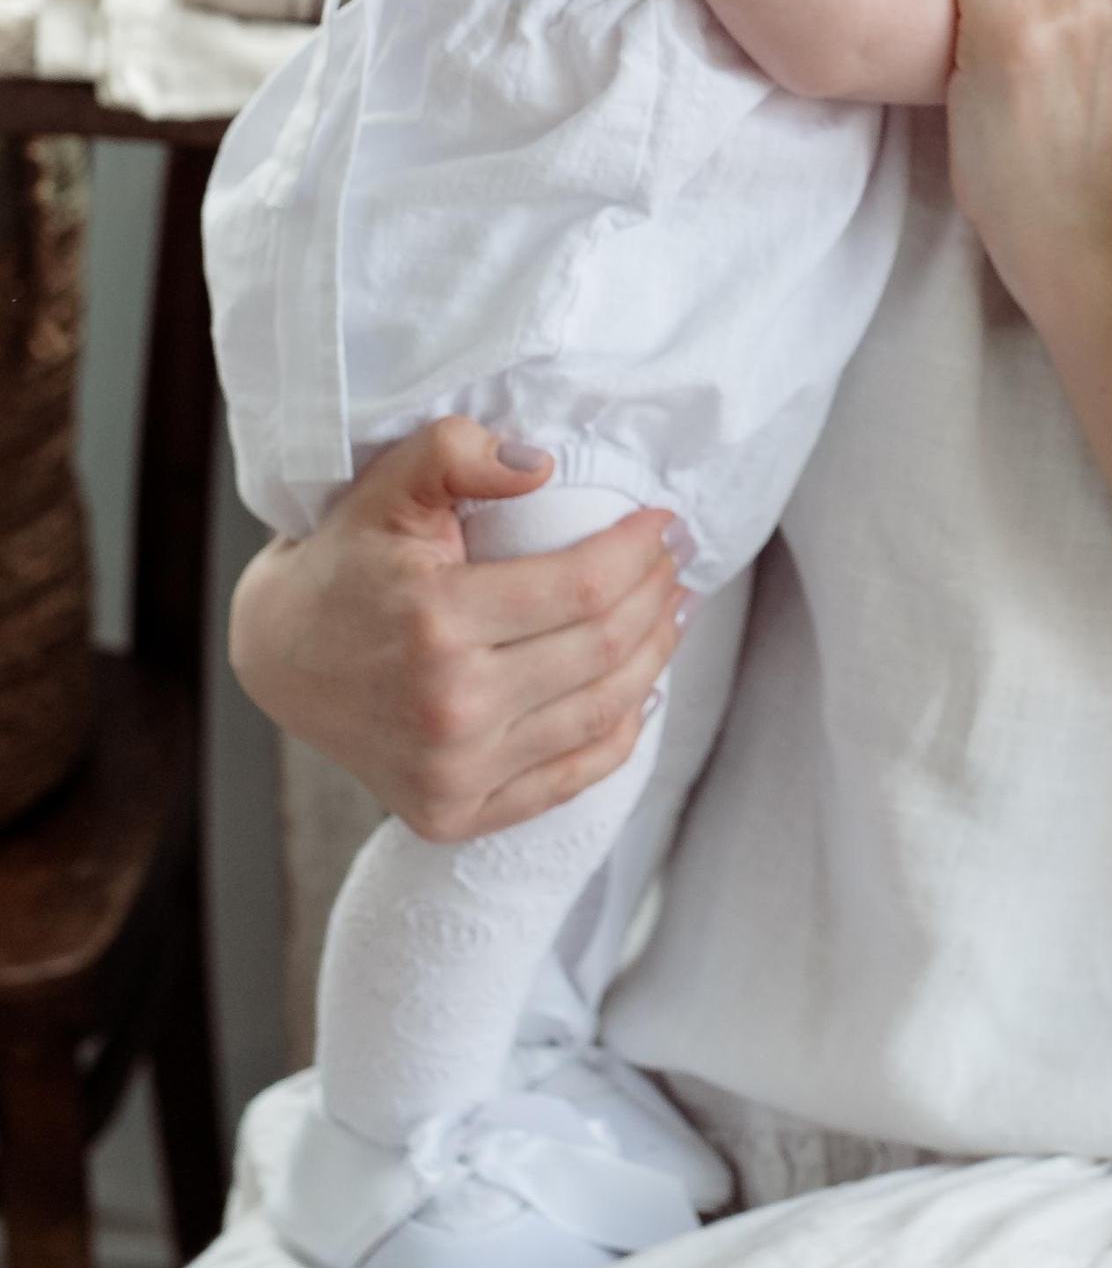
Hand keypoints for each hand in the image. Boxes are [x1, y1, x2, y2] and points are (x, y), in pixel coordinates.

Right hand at [228, 422, 682, 840]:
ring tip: (672, 612)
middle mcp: (449, 709)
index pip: (582, 587)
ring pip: (601, 712)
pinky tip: (641, 690)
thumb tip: (542, 466)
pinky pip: (570, 778)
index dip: (639, 551)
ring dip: (656, 656)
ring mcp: (452, 773)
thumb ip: (455, 452)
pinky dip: (620, 733)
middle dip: (657, 595)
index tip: (664, 521)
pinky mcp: (453, 815)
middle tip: (675, 561)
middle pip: (603, 649)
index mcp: (437, 622)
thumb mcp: (387, 486)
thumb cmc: (347, 560)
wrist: (280, 655)